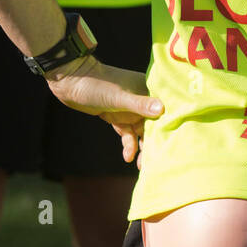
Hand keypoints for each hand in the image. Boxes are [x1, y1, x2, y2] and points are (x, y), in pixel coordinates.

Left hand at [46, 54, 162, 165]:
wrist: (70, 81)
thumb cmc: (96, 85)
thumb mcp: (118, 98)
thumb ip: (140, 104)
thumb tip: (162, 110)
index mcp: (147, 89)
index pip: (165, 109)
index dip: (170, 125)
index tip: (176, 143)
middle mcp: (142, 99)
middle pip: (155, 124)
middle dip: (156, 142)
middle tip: (157, 162)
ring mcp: (130, 108)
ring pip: (142, 131)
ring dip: (142, 147)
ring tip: (142, 165)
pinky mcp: (118, 116)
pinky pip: (128, 133)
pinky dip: (129, 145)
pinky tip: (127, 157)